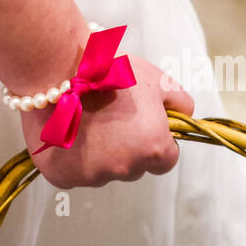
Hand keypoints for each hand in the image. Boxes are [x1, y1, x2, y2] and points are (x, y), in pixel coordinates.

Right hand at [19, 56, 194, 187]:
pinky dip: (71, 160)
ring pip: (103, 172)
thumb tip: (185, 117)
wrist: (60, 68)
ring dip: (99, 155)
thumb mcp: (158, 80)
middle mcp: (125, 168)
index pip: (165, 161)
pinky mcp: (63, 177)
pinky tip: (67, 134)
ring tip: (86, 122)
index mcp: (153, 148)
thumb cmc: (111, 70)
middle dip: (127, 149)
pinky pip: (73, 175)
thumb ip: (179, 102)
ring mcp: (92, 176)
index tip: (142, 128)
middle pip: (134, 168)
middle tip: (110, 119)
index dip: (156, 143)